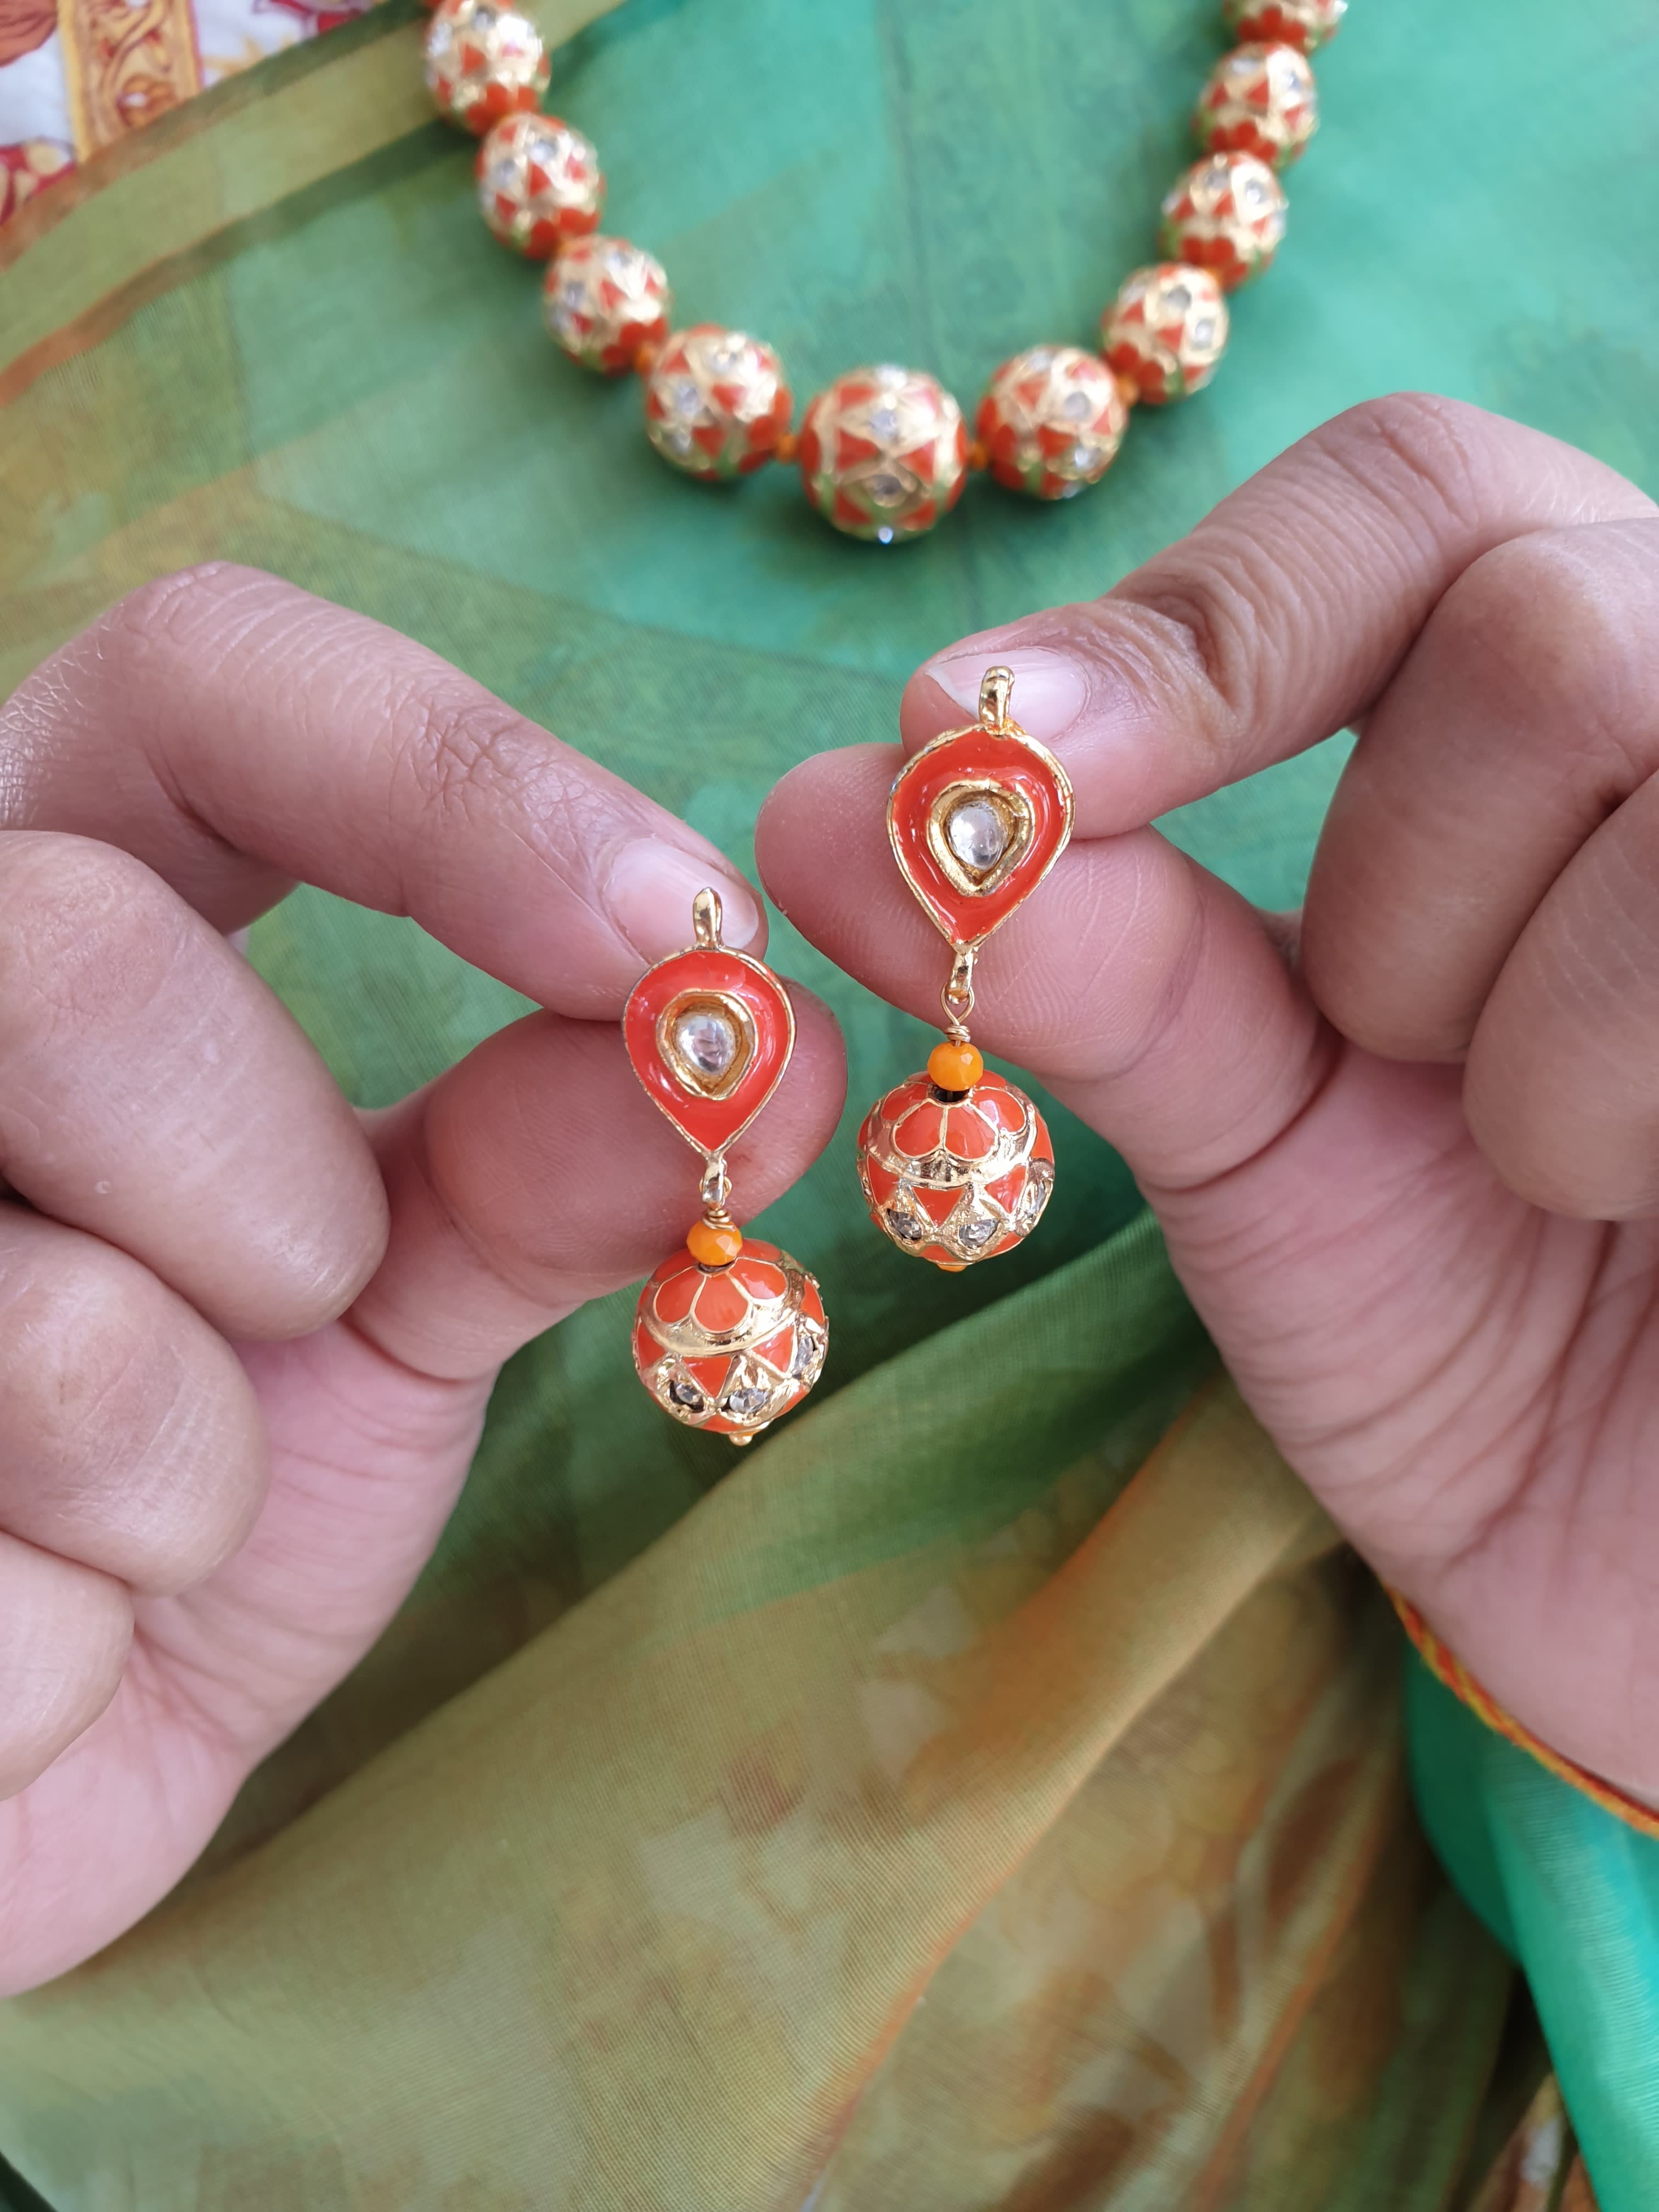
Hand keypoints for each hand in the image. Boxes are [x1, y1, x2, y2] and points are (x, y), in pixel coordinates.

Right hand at [0, 567, 843, 1993]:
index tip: (677, 929)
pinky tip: (34, 1666)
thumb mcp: (382, 1314)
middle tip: (299, 1320)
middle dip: (274, 1208)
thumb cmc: (179, 1524)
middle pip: (76, 957)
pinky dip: (65, 1671)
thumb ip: (545, 1168)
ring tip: (141, 1540)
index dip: (452, 775)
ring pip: (52, 1326)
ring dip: (180, 1489)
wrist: (13, 1765)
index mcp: (43, 912)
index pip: (199, 680)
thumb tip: (771, 1049)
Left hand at [759, 394, 1658, 1802]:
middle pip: (1529, 618)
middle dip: (1405, 898)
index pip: (1409, 497)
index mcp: (1588, 701)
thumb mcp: (1254, 1135)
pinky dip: (1637, 1108)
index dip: (1197, 625)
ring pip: (1635, 716)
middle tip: (1413, 1077)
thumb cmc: (1481, 1342)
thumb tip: (817, 802)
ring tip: (1571, 1181)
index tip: (981, 757)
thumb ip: (1087, 951)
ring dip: (1533, 1034)